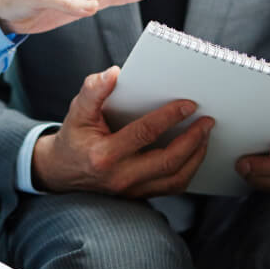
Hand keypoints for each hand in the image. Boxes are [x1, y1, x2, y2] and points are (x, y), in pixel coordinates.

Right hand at [31, 66, 213, 196]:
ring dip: (196, 156)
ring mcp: (132, 190)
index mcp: (104, 155)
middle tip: (208, 120)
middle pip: (167, 161)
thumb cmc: (74, 136)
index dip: (169, 117)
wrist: (61, 172)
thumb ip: (93, 91)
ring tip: (206, 135)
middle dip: (193, 139)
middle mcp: (121, 177)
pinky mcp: (140, 195)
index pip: (144, 134)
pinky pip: (172, 186)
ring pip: (175, 179)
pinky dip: (188, 169)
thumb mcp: (77, 111)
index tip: (189, 103)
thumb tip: (114, 73)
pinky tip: (195, 151)